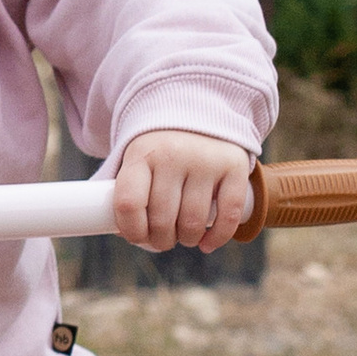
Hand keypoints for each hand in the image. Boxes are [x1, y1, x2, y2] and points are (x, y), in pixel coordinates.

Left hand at [112, 129, 255, 254]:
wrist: (197, 111)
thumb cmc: (160, 151)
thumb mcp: (137, 161)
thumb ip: (128, 193)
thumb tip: (121, 234)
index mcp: (142, 154)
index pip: (129, 203)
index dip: (132, 231)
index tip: (137, 237)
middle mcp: (174, 155)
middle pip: (162, 219)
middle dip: (161, 240)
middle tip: (163, 239)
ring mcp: (206, 160)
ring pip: (193, 222)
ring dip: (187, 240)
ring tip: (184, 236)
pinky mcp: (234, 166)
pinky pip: (228, 215)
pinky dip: (217, 237)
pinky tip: (207, 244)